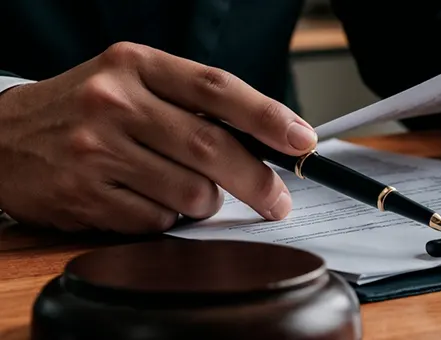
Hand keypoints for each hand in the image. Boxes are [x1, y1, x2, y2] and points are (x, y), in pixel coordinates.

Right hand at [0, 42, 316, 232]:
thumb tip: (264, 138)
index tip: (302, 139)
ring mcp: (96, 150)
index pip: (217, 88)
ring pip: (190, 192)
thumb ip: (191, 102)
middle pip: (210, 147)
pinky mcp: (85, 194)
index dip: (267, 116)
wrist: (1, 137)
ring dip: (205, 201)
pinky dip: (167, 216)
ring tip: (186, 189)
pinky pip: (157, 219)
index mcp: (136, 64)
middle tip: (277, 200)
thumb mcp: (131, 81)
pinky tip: (145, 198)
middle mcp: (115, 102)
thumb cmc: (82, 108)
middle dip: (258, 181)